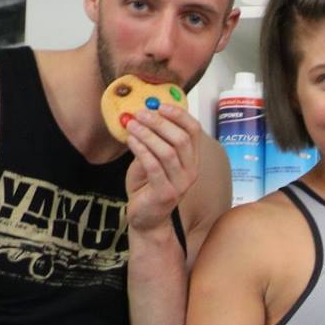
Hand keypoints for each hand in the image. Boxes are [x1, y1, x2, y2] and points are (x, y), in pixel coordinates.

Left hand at [123, 103, 204, 234]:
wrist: (147, 219)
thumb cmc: (148, 187)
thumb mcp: (152, 160)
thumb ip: (152, 141)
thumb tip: (141, 115)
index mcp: (191, 160)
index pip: (194, 131)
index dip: (179, 115)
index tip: (160, 105)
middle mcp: (191, 172)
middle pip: (181, 139)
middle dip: (159, 122)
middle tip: (140, 113)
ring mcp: (180, 184)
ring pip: (167, 151)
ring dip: (147, 134)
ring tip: (131, 125)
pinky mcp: (165, 194)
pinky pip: (154, 166)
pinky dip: (141, 150)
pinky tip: (130, 141)